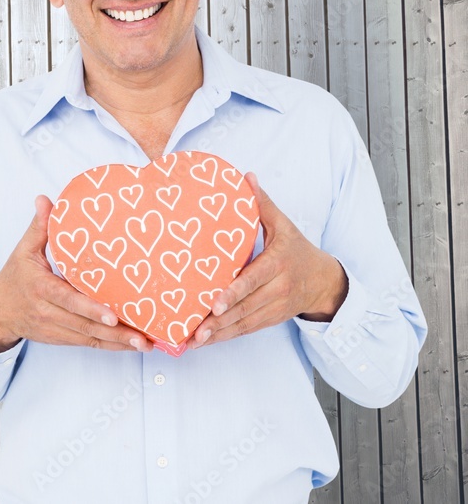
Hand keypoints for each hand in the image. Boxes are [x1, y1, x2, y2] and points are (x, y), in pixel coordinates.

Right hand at [0, 195, 152, 353]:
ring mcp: (55, 329)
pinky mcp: (60, 339)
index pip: (69, 301)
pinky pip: (87, 344)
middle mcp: (48, 313)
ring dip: (118, 343)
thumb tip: (45, 199)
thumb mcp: (23, 251)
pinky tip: (130, 345)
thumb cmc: (14, 278)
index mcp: (41, 289)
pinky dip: (109, 346)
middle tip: (143, 337)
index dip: (91, 309)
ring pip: (89, 339)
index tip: (113, 315)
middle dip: (115, 333)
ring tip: (144, 344)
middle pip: (85, 326)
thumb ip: (39, 227)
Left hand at [191, 173, 348, 348]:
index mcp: (277, 264)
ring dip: (219, 334)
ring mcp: (275, 307)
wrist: (324, 281)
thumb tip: (247, 177)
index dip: (234, 293)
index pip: (253, 280)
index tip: (214, 304)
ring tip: (193, 341)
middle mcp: (277, 289)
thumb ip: (263, 204)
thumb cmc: (296, 249)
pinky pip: (247, 330)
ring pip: (244, 323)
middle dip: (219, 321)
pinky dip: (226, 337)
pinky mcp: (271, 320)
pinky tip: (204, 342)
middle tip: (195, 330)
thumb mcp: (284, 224)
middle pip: (246, 307)